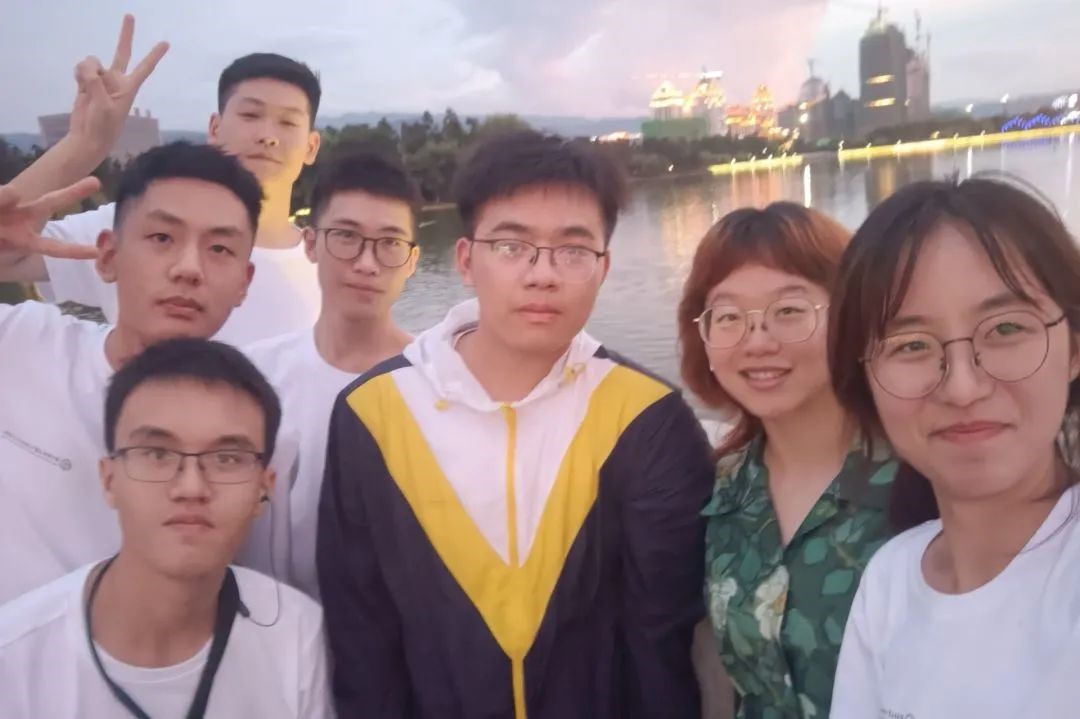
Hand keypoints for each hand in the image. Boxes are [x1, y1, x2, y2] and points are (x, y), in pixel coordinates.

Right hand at [0, 178, 102, 260]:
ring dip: (0, 201)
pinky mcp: (5, 195)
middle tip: (97, 182)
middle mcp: (22, 217)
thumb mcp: (0, 251)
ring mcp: (10, 202)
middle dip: (72, 193)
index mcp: (25, 238)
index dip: (73, 251)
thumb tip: (15, 192)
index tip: (97, 253)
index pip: (52, 247)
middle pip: (49, 202)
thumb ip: (4, 213)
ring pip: (8, 193)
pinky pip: (2, 195)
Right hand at [67, 14, 168, 152]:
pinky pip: (80, 68)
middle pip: (122, 52)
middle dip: (126, 34)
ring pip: (91, 61)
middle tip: (130, 15)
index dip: (154, 54)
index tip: (166, 43)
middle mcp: (117, 80)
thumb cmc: (103, 126)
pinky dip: (77, 75)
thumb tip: (87, 66)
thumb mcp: (103, 105)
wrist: (87, 137)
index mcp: (129, 87)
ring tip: (86, 89)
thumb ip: (95, 82)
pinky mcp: (86, 82)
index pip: (145, 67)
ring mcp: (101, 79)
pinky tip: (79, 87)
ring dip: (86, 70)